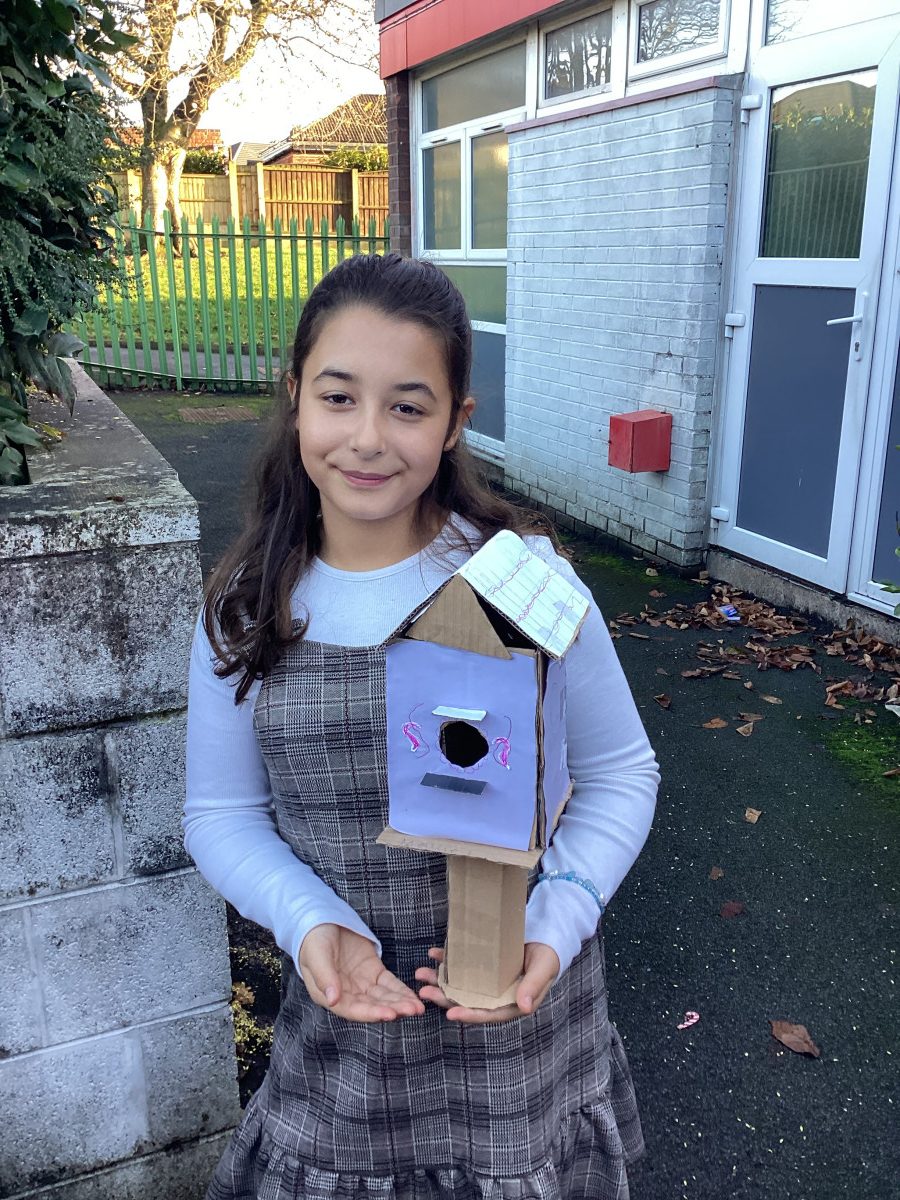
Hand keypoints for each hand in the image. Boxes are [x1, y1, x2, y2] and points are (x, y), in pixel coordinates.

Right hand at [299, 923, 424, 1021]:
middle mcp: (347, 995)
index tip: (390, 1014)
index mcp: (329, 995)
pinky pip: (390, 984)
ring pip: (384, 998)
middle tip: (412, 1010)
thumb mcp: (317, 955)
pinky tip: (414, 997)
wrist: (321, 919)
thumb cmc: (313, 939)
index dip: (372, 1013)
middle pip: (372, 1006)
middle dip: (393, 1009)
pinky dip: (401, 991)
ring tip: (418, 1007)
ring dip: (401, 1003)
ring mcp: (361, 984)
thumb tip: (333, 999)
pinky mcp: (373, 972)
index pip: (353, 1009)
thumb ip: (325, 977)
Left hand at [415, 942, 559, 1023]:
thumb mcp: (543, 970)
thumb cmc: (548, 957)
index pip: (486, 1013)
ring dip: (439, 981)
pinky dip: (446, 960)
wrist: (547, 938)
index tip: (450, 1013)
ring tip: (420, 974)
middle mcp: (493, 995)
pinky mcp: (481, 965)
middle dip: (443, 998)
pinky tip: (433, 954)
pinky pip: (461, 965)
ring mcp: (485, 980)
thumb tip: (524, 1007)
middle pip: (466, 1001)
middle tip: (423, 993)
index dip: (468, 1015)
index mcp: (509, 1004)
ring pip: (458, 984)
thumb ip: (533, 987)